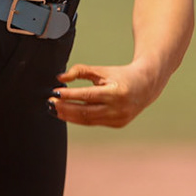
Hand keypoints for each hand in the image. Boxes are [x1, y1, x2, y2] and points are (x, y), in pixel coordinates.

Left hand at [49, 61, 165, 128]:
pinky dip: (80, 119)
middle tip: (50, 103)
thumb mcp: (102, 70)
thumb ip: (81, 71)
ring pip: (88, 120)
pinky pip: (94, 123)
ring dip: (69, 116)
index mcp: (116, 92)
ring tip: (55, 109)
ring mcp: (118, 119)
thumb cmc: (121, 75)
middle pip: (85, 112)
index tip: (55, 92)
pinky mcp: (117, 124)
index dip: (70, 96)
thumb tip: (60, 78)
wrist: (146, 85)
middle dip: (65, 109)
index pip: (88, 96)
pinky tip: (68, 114)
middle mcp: (118, 108)